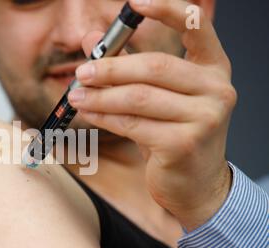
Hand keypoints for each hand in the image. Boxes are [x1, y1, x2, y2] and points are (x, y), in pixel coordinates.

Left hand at [68, 0, 235, 231]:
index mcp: (213, 69)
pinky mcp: (185, 143)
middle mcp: (216, 89)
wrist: (195, 185)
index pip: (197, 27)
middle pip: (154, 66)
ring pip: (138, 97)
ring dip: (100, 96)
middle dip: (110, 68)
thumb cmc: (175, 137)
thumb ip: (129, 65)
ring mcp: (205, 117)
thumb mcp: (157, 97)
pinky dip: (105, 117)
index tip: (134, 3)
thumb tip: (93, 39)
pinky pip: (133, 124)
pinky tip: (90, 114)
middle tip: (82, 71)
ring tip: (76, 95)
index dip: (166, 10)